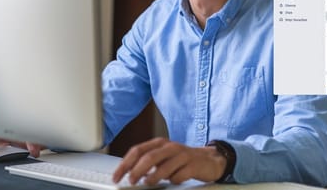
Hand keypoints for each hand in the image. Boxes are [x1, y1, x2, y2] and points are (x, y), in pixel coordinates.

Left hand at [112, 137, 226, 184]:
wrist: (209, 160)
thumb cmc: (181, 159)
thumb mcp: (163, 157)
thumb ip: (148, 162)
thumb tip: (129, 174)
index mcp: (159, 143)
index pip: (137, 150)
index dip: (125, 164)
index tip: (117, 176)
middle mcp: (170, 147)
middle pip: (149, 157)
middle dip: (137, 170)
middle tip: (131, 181)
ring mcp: (182, 155)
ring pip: (164, 167)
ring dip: (153, 178)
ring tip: (148, 183)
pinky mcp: (193, 165)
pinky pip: (179, 175)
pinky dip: (173, 180)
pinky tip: (173, 181)